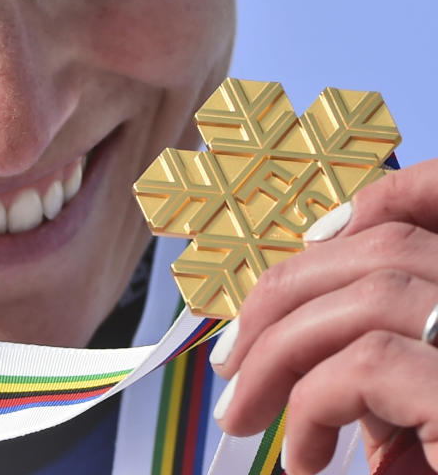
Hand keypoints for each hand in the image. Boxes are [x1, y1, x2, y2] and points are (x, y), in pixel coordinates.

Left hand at [208, 158, 437, 474]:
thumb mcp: (425, 422)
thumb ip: (392, 376)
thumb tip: (315, 359)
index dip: (381, 198)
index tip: (307, 242)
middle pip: (385, 251)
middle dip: (285, 294)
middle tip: (228, 361)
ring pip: (370, 297)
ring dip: (281, 349)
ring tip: (242, 413)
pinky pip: (369, 365)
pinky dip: (314, 401)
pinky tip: (304, 457)